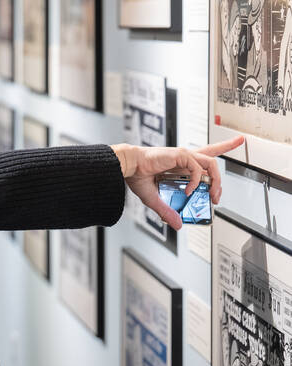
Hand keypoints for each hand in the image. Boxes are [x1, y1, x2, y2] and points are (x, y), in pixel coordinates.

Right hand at [111, 136, 243, 229]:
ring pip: (211, 163)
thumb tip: (177, 224)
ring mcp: (183, 155)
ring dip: (215, 181)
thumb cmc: (138, 177)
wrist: (128, 168)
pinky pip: (197, 169)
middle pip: (213, 156)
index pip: (204, 155)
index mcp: (179, 165)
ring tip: (211, 195)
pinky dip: (197, 181)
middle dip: (221, 177)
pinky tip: (189, 190)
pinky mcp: (180, 155)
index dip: (223, 146)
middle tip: (217, 197)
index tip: (237, 141)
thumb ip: (167, 211)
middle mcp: (184, 158)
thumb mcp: (155, 199)